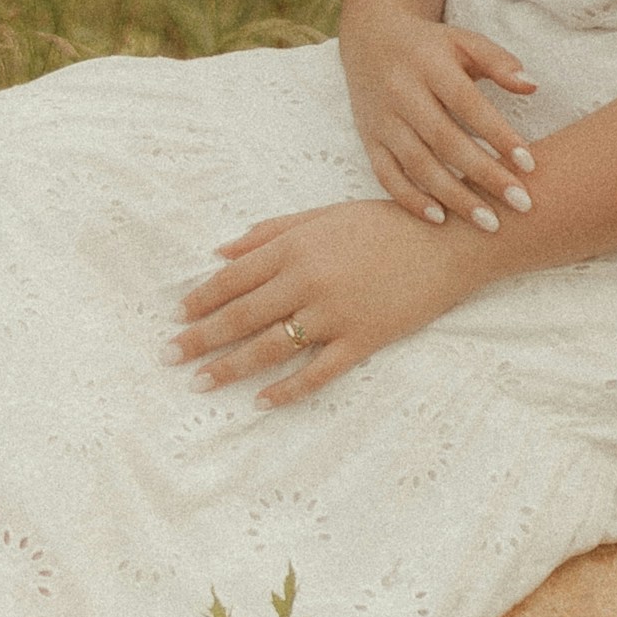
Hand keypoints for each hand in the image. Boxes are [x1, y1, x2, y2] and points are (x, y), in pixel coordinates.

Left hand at [174, 200, 456, 403]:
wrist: (447, 241)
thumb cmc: (384, 223)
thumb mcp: (323, 215)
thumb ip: (270, 232)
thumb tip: (220, 251)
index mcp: (296, 246)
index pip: (234, 278)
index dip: (201, 299)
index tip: (176, 317)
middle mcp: (308, 280)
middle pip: (242, 315)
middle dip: (200, 337)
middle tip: (168, 356)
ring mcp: (335, 314)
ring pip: (270, 347)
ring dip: (230, 366)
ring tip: (200, 381)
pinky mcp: (362, 340)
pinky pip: (317, 372)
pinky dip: (287, 390)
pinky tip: (261, 402)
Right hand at [340, 6, 538, 225]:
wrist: (369, 38)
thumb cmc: (430, 46)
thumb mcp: (463, 41)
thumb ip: (498, 61)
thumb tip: (532, 86)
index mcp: (429, 64)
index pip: (467, 103)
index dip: (498, 134)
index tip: (529, 164)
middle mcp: (402, 92)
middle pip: (444, 139)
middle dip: (484, 175)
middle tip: (521, 204)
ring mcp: (382, 119)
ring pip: (417, 163)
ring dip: (453, 196)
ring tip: (489, 222)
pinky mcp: (369, 139)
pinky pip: (386, 174)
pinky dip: (410, 199)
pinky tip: (439, 218)